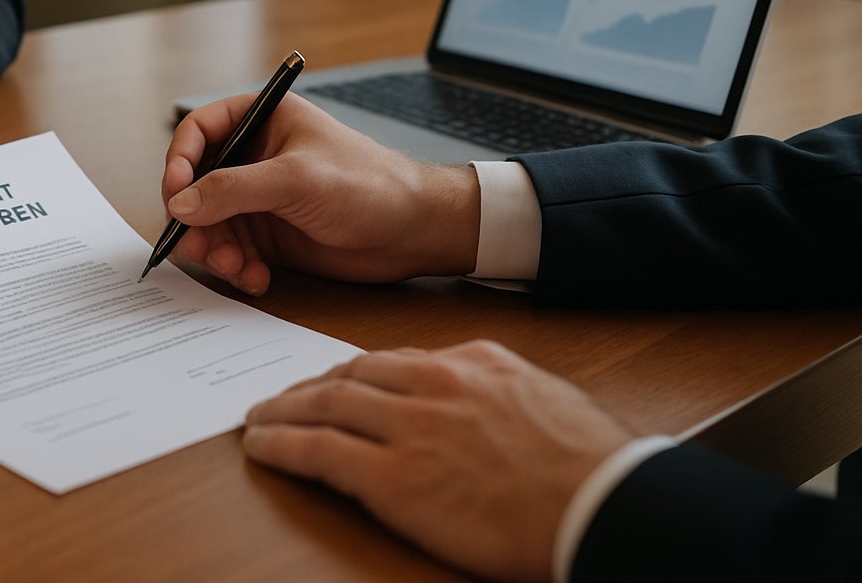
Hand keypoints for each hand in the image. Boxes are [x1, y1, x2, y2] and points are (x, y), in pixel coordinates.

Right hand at [161, 93, 478, 293]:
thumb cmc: (368, 184)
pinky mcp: (269, 234)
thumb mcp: (296, 179)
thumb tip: (182, 203)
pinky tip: (257, 278)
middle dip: (196, 219)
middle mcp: (255, 156)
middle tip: (201, 245)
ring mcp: (260, 197)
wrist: (414, 231)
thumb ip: (234, 189)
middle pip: (196, 184)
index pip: (199, 130)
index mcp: (262, 120)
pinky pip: (233, 250)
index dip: (179, 161)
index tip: (175, 194)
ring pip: (210, 223)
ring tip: (237, 267)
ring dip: (215, 249)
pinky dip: (237, 267)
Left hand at [243, 341, 632, 582]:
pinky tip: (261, 445)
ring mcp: (409, 428)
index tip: (334, 383)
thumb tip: (479, 396)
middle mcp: (433, 384)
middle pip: (349, 376)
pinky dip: (281, 444)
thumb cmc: (590, 466)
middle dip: (309, 386)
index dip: (352, 373)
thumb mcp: (542, 399)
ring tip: (258, 417)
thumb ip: (497, 390)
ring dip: (283, 410)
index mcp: (471, 363)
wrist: (604, 503)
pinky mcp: (392, 478)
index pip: (392, 359)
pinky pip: (318, 451)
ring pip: (324, 405)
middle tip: (282, 397)